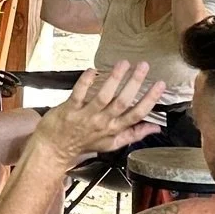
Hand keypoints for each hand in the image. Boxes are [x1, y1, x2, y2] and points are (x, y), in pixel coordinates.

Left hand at [36, 63, 166, 159]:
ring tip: (124, 63)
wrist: (54, 150)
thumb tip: (156, 128)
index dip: (151, 99)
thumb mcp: (112, 144)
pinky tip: (93, 70)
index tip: (160, 84)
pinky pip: (79, 94)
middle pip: (123, 102)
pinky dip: (85, 81)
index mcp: (114, 130)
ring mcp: (86, 116)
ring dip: (115, 78)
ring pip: (104, 96)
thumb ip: (134, 134)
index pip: (137, 114)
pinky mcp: (69, 110)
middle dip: (135, 83)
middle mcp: (102, 123)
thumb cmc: (83, 144)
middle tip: (144, 66)